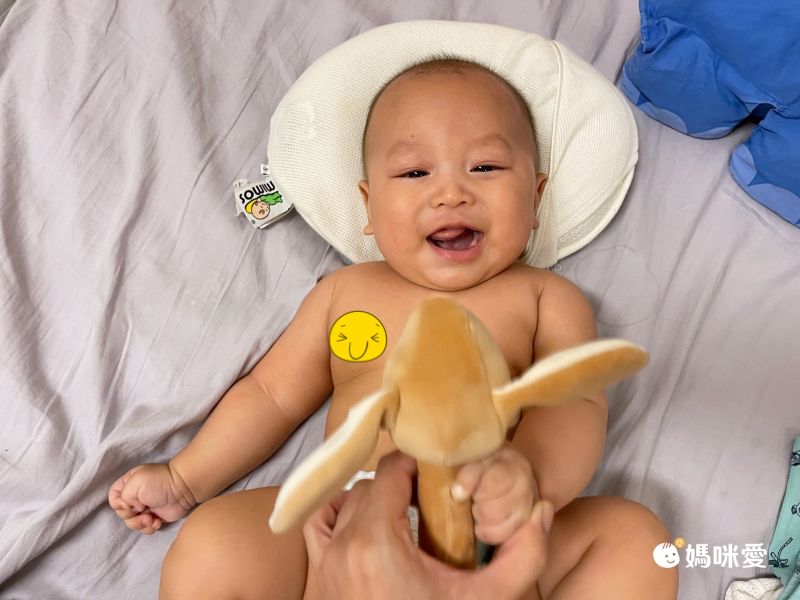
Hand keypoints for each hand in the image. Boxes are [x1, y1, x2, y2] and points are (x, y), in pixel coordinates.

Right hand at [108, 463, 195, 533]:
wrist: (182, 489)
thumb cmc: (159, 482)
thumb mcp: (136, 483)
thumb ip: (123, 497)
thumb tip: (130, 509)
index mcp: (128, 485)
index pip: (113, 499)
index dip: (119, 505)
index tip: (130, 504)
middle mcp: (134, 497)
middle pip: (122, 514)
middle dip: (131, 516)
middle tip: (144, 511)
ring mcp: (144, 508)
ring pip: (132, 524)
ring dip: (140, 524)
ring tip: (152, 519)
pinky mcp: (154, 517)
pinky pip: (144, 528)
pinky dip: (149, 528)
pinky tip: (158, 522)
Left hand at [303, 451, 552, 599]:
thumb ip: (523, 556)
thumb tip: (541, 510)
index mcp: (377, 542)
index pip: (390, 471)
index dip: (419, 465)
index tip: (441, 477)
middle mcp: (343, 547)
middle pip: (369, 486)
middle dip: (402, 486)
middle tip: (433, 501)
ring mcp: (325, 564)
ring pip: (345, 504)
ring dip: (373, 501)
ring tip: (405, 516)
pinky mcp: (319, 580)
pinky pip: (319, 528)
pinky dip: (339, 517)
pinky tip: (367, 527)